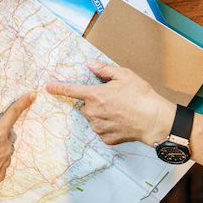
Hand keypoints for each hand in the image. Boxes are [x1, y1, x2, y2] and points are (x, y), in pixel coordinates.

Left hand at [45, 59, 175, 146]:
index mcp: (95, 95)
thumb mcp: (124, 75)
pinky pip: (102, 130)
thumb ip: (104, 69)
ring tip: (120, 110)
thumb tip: (90, 63)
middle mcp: (94, 112)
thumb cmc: (141, 96)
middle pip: (86, 106)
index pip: (71, 91)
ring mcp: (99, 127)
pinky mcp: (106, 138)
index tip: (48, 87)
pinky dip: (109, 126)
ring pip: (93, 118)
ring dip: (101, 114)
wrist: (155, 120)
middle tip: (112, 99)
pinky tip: (121, 121)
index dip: (58, 88)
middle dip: (95, 101)